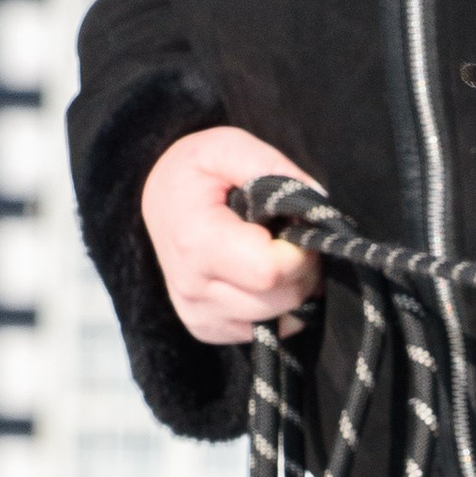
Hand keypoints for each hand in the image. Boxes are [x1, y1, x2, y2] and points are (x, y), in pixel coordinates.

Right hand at [142, 126, 325, 343]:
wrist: (157, 199)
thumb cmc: (194, 171)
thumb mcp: (226, 145)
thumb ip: (271, 166)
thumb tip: (318, 201)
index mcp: (196, 243)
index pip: (271, 271)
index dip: (299, 250)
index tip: (295, 224)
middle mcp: (192, 289)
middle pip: (281, 299)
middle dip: (303, 268)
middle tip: (290, 236)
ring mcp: (197, 315)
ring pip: (279, 320)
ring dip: (292, 288)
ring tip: (275, 252)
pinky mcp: (205, 329)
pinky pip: (265, 330)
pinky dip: (276, 306)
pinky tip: (261, 276)